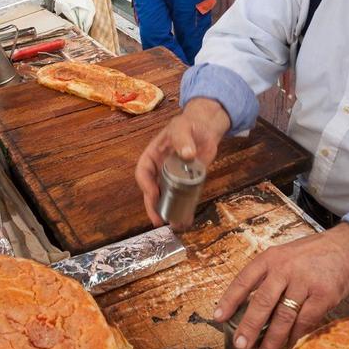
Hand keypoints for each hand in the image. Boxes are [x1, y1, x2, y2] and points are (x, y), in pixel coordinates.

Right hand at [135, 98, 229, 225]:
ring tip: (173, 224)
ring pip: (166, 197)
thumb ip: (183, 139)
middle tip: (158, 219)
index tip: (153, 194)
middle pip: (152, 190)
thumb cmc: (188, 125)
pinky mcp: (187, 182)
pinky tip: (186, 219)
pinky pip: (182, 197)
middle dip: (153, 206)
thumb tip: (186, 154)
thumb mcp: (182, 128)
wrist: (205, 129)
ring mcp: (173, 178)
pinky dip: (183, 208)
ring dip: (168, 211)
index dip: (145, 185)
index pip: (143, 172)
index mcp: (152, 156)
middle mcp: (160, 170)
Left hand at [214, 224, 348, 348]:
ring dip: (272, 339)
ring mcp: (305, 282)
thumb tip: (245, 306)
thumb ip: (266, 277)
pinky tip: (289, 345)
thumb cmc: (309, 256)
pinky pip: (305, 321)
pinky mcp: (323, 295)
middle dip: (249, 327)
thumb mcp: (282, 257)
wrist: (345, 249)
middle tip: (240, 345)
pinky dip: (295, 335)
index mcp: (270, 259)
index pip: (244, 280)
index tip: (218, 318)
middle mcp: (285, 269)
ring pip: (284, 316)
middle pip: (262, 302)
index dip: (229, 300)